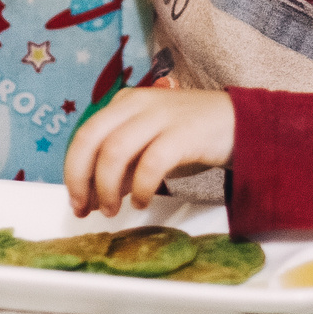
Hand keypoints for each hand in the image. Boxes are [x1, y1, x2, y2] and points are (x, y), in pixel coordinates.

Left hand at [63, 87, 233, 215]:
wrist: (239, 123)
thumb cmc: (190, 137)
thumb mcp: (148, 147)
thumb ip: (122, 166)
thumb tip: (93, 196)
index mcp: (123, 104)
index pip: (84, 135)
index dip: (73, 172)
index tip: (77, 202)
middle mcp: (137, 103)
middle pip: (90, 138)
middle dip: (80, 178)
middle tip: (84, 208)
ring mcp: (160, 115)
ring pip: (115, 150)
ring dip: (107, 187)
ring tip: (113, 210)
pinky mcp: (184, 132)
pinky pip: (151, 162)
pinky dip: (141, 187)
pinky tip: (143, 201)